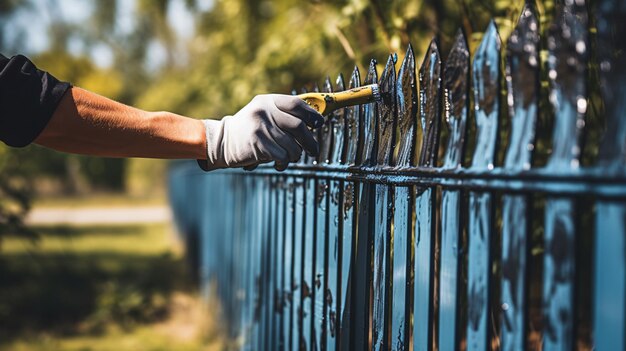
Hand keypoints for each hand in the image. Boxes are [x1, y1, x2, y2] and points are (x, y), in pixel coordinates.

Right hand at [198, 94, 323, 170]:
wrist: (221, 142)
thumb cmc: (248, 130)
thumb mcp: (263, 114)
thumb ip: (283, 115)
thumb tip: (314, 122)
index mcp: (268, 101)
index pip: (296, 104)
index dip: (312, 114)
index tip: (319, 124)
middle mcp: (264, 111)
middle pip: (299, 127)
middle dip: (310, 142)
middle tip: (313, 150)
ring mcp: (261, 127)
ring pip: (292, 146)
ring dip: (295, 156)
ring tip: (289, 158)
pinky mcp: (258, 144)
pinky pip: (282, 156)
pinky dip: (284, 163)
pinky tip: (278, 163)